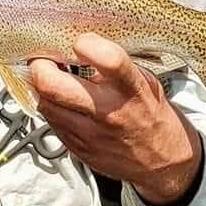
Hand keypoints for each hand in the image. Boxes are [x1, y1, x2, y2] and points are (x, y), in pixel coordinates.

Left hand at [30, 33, 202, 205]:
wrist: (164, 164)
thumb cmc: (153, 116)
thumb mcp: (145, 81)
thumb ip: (114, 62)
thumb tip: (81, 44)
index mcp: (131, 89)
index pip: (108, 60)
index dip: (87, 44)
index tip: (80, 41)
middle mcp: (108, 112)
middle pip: (53, 86)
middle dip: (40, 66)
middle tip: (43, 58)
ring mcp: (90, 135)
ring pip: (45, 103)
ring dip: (43, 87)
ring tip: (53, 79)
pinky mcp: (79, 150)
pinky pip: (51, 122)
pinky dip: (52, 107)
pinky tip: (64, 102)